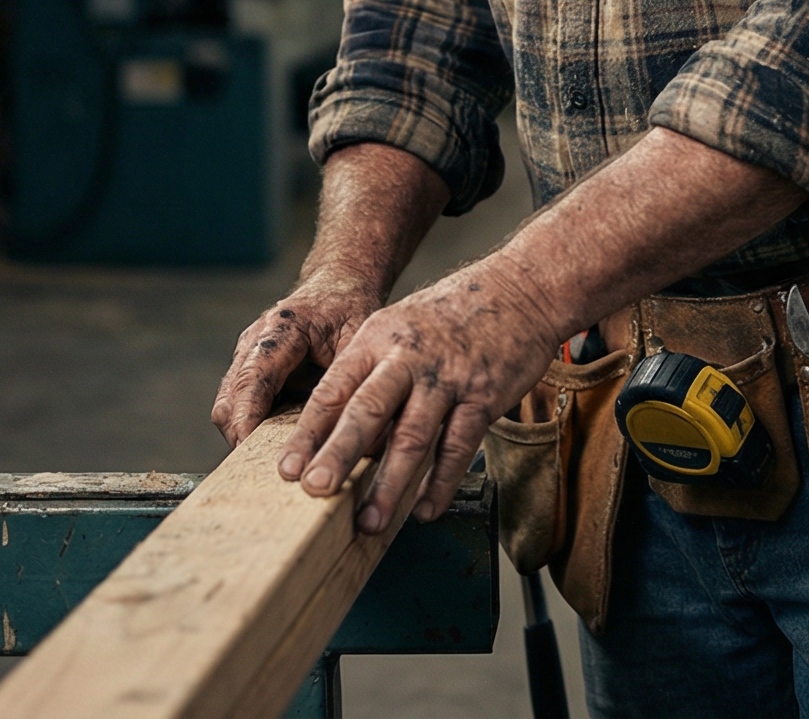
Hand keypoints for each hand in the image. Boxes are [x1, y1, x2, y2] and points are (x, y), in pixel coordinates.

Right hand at [210, 272, 381, 447]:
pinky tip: (272, 446)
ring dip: (242, 432)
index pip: (254, 377)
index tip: (248, 448)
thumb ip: (352, 379)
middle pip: (230, 395)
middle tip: (259, 468)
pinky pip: (238, 403)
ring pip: (228, 403)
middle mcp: (255, 339)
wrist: (338, 283)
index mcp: (282, 328)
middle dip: (239, 433)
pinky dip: (249, 425)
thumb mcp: (360, 338)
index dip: (247, 415)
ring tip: (268, 463)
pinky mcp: (250, 368)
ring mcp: (247, 353)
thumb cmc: (351, 306)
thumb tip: (359, 433)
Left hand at [280, 260, 560, 534]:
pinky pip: (458, 446)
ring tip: (369, 521)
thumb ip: (373, 372)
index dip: (308, 431)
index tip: (286, 470)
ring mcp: (447, 376)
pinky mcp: (483, 395)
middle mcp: (408, 355)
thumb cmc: (455, 313)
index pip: (334, 389)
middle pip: (366, 410)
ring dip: (389, 484)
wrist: (522, 287)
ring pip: (412, 436)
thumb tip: (345, 433)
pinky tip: (425, 509)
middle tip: (315, 491)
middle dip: (338, 455)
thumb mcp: (401, 325)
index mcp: (378, 337)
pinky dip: (440, 483)